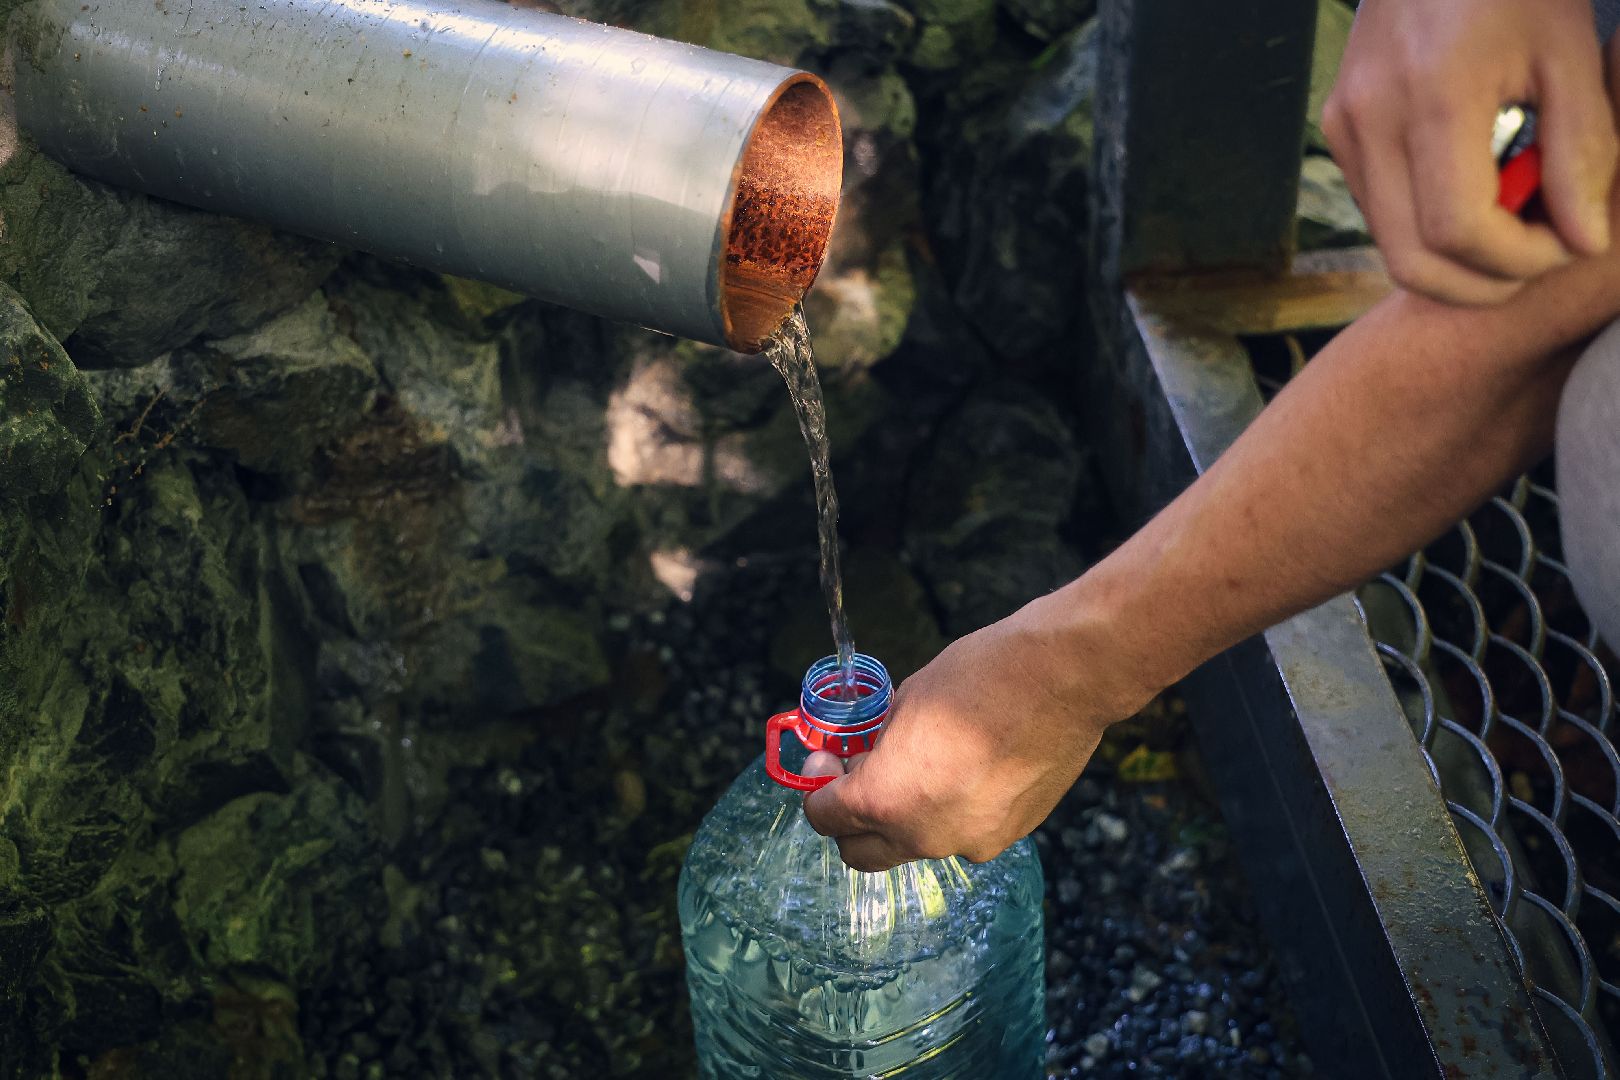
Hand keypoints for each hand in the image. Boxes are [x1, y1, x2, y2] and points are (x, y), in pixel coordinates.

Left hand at [801, 589, 1155, 872]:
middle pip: (862, 853)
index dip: (819, 787)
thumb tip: (869, 753)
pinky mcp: (1011, 835)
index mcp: (884, 800)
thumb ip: (879, 742)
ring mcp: (971, 842)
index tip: (828, 764)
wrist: (1063, 679)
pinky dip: (954, 812)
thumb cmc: (980, 676)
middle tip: (861, 778)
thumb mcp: (906, 699)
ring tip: (926, 767)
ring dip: (906, 817)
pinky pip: (965, 833)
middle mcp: (923, 836)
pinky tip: (973, 768)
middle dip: (852, 821)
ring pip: (917, 845)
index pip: (825, 818)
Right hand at [1322, 0, 1618, 304]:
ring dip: (1457, 260)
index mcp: (1434, 96)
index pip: (1460, 231)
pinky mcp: (1338, 130)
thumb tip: (1585, 243)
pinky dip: (1431, 226)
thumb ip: (1584, 151)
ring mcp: (1345, 129)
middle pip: (1412, 261)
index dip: (1519, 259)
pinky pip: (1381, 211)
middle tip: (1539, 256)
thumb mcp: (1572, 54)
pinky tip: (1477, 192)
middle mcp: (1371, 122)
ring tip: (1515, 220)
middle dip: (1482, 282)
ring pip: (1391, 246)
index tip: (1568, 241)